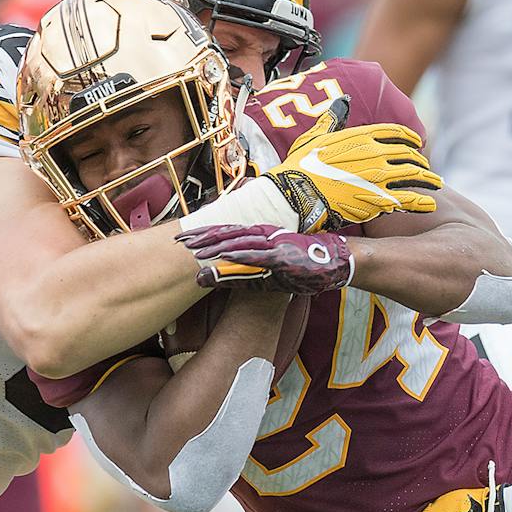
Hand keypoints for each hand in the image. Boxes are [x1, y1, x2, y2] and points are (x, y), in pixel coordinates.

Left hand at [182, 225, 351, 296]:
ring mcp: (271, 244)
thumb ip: (246, 272)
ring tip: (194, 249)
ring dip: (215, 246)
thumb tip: (219, 279)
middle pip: (225, 233)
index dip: (202, 233)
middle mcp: (262, 235)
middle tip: (178, 239)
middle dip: (201, 237)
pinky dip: (239, 255)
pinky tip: (223, 255)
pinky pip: (257, 255)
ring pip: (237, 242)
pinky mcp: (281, 255)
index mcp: (259, 236)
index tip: (182, 237)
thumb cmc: (300, 266)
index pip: (225, 232)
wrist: (332, 262)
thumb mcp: (269, 270)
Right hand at [268, 99, 440, 231]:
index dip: (410, 138)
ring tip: (436, 184)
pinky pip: (408, 199)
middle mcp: (375, 154)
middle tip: (426, 168)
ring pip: (413, 175)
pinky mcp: (379, 201)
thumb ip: (333, 117)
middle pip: (408, 155)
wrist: (296, 194)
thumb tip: (343, 99)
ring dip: (427, 180)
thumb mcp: (315, 136)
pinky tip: (430, 204)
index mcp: (361, 137)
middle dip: (419, 161)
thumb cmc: (300, 166)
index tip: (417, 143)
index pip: (395, 133)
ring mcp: (379, 177)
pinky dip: (422, 202)